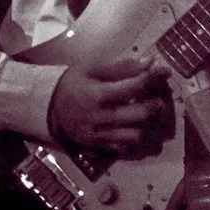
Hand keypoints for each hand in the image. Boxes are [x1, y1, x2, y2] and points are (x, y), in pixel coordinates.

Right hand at [50, 56, 172, 156]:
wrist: (47, 108)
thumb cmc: (72, 84)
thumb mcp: (91, 69)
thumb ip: (121, 66)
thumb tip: (149, 62)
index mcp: (97, 94)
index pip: (133, 87)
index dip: (152, 77)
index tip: (163, 71)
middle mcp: (100, 118)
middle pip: (139, 115)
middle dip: (156, 104)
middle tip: (159, 98)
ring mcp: (99, 135)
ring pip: (136, 135)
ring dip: (148, 124)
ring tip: (149, 114)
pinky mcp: (98, 146)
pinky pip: (125, 148)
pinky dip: (135, 138)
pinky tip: (135, 127)